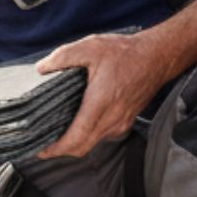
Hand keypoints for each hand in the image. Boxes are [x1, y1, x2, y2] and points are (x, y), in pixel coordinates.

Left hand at [35, 32, 175, 159]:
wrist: (158, 56)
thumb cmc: (126, 53)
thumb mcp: (90, 47)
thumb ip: (62, 57)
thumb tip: (41, 68)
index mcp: (100, 104)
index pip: (75, 140)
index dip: (55, 149)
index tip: (38, 150)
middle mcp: (111, 120)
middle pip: (81, 148)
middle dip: (59, 150)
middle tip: (41, 144)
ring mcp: (120, 123)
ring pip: (91, 143)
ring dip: (73, 142)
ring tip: (54, 133)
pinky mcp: (124, 122)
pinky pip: (101, 136)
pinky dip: (86, 135)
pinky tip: (75, 123)